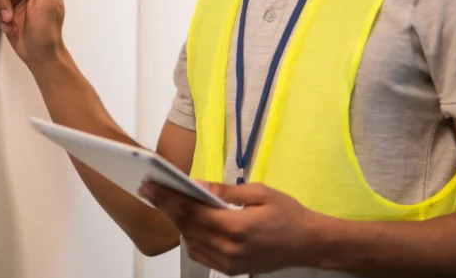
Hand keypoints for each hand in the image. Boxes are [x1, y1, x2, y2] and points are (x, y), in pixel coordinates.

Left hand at [138, 180, 321, 274]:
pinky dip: (189, 238)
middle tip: (147, 189)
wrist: (308, 243)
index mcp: (237, 227)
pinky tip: (186, 224)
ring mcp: (229, 263)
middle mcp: (229, 249)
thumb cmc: (287, 213)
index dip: (169, 198)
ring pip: (190, 241)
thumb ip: (226, 191)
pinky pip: (200, 254)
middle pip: (187, 226)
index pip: (193, 212)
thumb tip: (197, 185)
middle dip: (165, 206)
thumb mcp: (260, 192)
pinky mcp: (230, 270)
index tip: (151, 185)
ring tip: (164, 203)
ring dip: (175, 222)